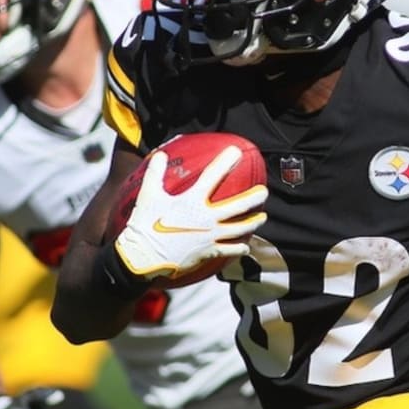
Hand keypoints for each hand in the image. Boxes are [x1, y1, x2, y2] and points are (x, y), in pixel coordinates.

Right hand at [114, 145, 266, 281]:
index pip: (213, 176)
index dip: (226, 161)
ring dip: (254, 223)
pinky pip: (230, 250)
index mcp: (192, 200)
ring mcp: (210, 236)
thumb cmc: (144, 225)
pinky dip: (240, 248)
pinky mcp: (209, 252)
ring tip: (263, 217)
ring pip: (240, 229)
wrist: (143, 257)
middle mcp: (206, 217)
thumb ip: (156, 173)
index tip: (237, 151)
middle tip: (264, 192)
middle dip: (254, 198)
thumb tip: (160, 154)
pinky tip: (246, 247)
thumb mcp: (148, 195)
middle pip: (238, 206)